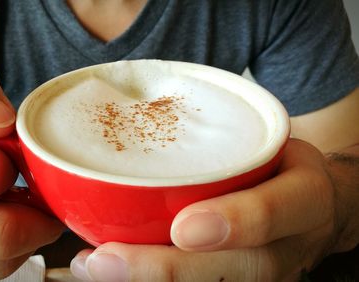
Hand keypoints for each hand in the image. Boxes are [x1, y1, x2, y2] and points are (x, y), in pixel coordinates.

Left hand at [70, 139, 356, 280]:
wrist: (310, 205)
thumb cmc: (277, 166)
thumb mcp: (268, 139)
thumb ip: (220, 133)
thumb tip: (131, 108)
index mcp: (304, 198)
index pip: (276, 213)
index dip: (234, 223)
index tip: (184, 228)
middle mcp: (286, 247)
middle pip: (235, 270)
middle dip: (166, 269)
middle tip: (107, 261)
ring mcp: (265, 273)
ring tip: (94, 267)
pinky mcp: (240, 281)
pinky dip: (148, 281)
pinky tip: (106, 271)